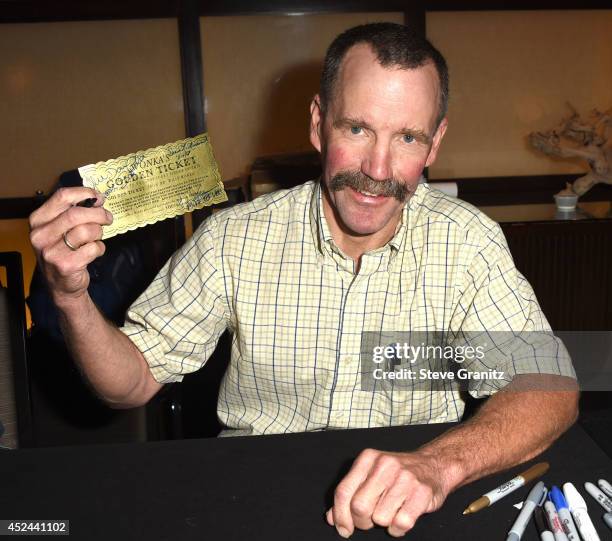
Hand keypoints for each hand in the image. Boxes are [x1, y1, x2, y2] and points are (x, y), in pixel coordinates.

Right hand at [29, 187, 112, 304]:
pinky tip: (93, 252)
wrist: (61, 284)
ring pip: (87, 231)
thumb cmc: (63, 251)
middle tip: (107, 218)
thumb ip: (72, 212)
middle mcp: (41, 235)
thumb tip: (96, 198)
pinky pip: (93, 249)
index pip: (62, 197)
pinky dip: (99, 248)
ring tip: (96, 238)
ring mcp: (52, 251)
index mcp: (38, 220)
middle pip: (77, 214)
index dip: (84, 193)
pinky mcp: (66, 265)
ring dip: (98, 233)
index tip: (98, 197)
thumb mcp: (58, 229)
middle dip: (98, 214)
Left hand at [326, 448, 448, 537]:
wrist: (433, 465)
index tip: (343, 529)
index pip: (344, 491)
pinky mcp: (422, 492)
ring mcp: (405, 478)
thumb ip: (351, 493)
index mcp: (368, 458)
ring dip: (384, 523)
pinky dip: (398, 528)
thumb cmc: (397, 473)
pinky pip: (401, 523)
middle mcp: (385, 465)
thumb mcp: (370, 475)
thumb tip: (332, 517)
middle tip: (370, 520)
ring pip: (380, 518)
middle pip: (360, 507)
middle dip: (362, 522)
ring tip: (391, 511)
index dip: (340, 515)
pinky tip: (402, 517)